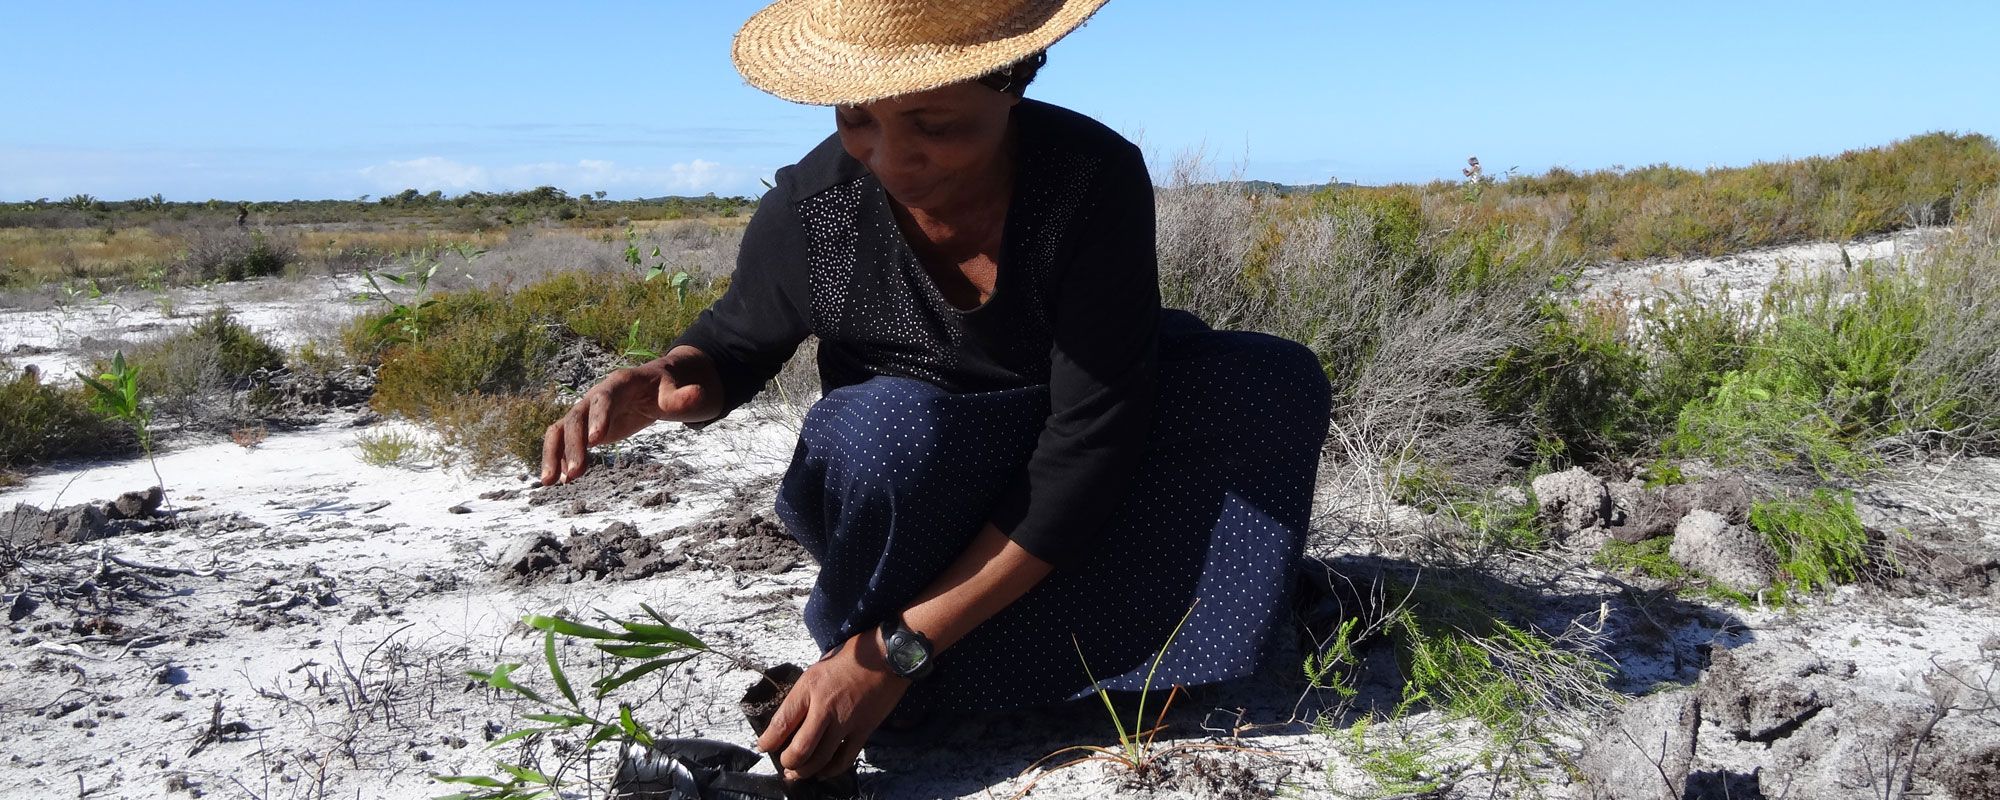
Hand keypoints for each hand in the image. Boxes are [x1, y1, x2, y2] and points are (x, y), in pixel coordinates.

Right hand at [538, 348, 718, 484]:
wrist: (656, 386)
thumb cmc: (668, 389)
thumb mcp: (679, 394)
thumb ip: (683, 397)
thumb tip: (697, 395)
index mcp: (619, 384)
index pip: (605, 398)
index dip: (598, 416)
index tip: (596, 441)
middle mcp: (596, 395)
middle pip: (577, 416)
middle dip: (574, 446)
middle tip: (575, 474)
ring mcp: (587, 411)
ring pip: (562, 429)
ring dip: (554, 454)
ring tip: (550, 482)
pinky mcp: (584, 426)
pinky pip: (564, 440)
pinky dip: (557, 458)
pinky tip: (556, 481)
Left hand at [756, 629, 910, 781]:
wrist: (886, 657)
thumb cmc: (851, 658)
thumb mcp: (817, 669)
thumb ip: (804, 695)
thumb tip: (791, 720)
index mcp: (810, 688)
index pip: (782, 721)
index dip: (769, 740)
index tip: (764, 746)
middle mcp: (825, 707)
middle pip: (800, 748)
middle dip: (788, 762)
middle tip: (784, 764)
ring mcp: (846, 721)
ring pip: (821, 758)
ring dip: (806, 771)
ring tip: (798, 773)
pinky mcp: (864, 730)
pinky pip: (845, 758)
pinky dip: (831, 770)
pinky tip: (823, 773)